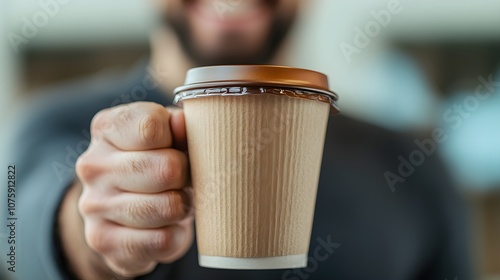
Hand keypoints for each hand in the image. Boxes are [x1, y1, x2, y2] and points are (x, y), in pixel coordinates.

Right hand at [75, 102, 192, 276]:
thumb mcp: (171, 135)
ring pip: (167, 207)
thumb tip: (183, 122)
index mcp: (107, 128)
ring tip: (176, 200)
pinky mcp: (103, 241)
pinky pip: (161, 241)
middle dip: (186, 176)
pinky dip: (174, 235)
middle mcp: (92, 165)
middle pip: (166, 170)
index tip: (177, 144)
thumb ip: (180, 125)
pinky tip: (166, 226)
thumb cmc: (159, 162)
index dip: (178, 137)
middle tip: (183, 179)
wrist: (129, 210)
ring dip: (183, 206)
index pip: (152, 127)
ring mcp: (93, 205)